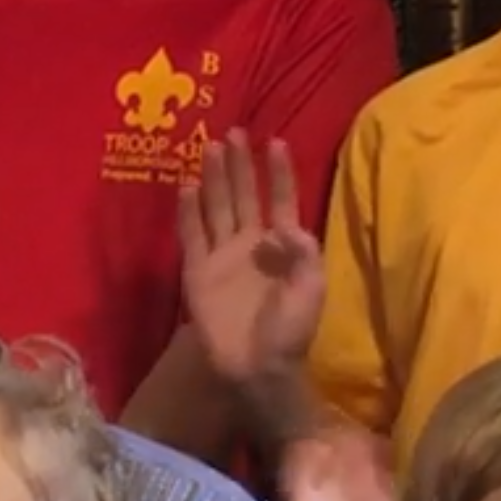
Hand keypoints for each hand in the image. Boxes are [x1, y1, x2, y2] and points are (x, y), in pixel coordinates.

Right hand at [177, 129, 324, 399]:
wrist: (259, 368)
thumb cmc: (292, 332)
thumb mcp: (312, 289)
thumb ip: (304, 252)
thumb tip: (282, 224)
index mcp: (283, 247)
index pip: (280, 199)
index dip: (278, 172)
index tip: (275, 141)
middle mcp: (250, 244)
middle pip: (243, 195)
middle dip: (240, 165)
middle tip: (234, 132)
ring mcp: (222, 257)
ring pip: (217, 208)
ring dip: (214, 179)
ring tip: (210, 148)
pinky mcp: (198, 273)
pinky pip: (192, 236)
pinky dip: (189, 212)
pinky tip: (187, 187)